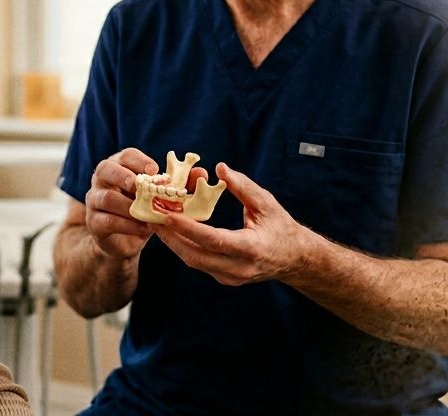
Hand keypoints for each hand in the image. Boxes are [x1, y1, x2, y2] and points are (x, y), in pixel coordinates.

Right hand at [84, 148, 197, 259]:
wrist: (125, 239)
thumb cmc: (144, 209)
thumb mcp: (161, 196)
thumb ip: (180, 184)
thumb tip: (201, 173)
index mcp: (119, 166)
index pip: (125, 155)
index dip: (139, 161)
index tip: (155, 170)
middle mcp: (102, 179)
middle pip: (105, 169)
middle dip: (123, 176)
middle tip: (138, 186)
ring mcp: (94, 200)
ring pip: (106, 197)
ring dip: (128, 206)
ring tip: (146, 215)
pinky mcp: (94, 222)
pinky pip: (107, 221)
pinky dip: (126, 225)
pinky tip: (142, 229)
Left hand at [151, 163, 315, 285]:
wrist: (294, 259)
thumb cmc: (281, 227)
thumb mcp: (267, 203)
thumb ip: (243, 186)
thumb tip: (220, 168)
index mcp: (252, 248)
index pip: (214, 240)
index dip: (189, 229)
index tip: (169, 216)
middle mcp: (239, 268)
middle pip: (196, 256)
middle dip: (171, 238)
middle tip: (153, 217)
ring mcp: (231, 277)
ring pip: (194, 262)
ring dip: (173, 243)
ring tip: (157, 222)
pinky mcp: (225, 279)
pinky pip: (199, 263)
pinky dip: (184, 247)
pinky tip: (173, 231)